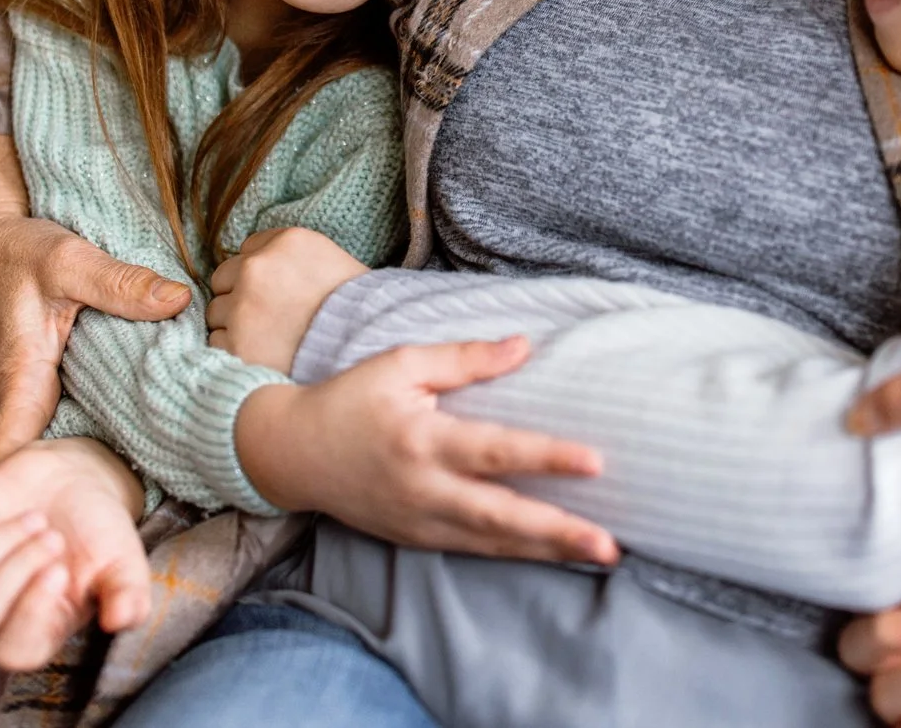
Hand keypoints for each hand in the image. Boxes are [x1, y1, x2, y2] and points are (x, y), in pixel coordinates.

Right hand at [0, 134, 191, 467]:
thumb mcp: (67, 259)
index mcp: (20, 379)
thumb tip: (178, 302)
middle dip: (84, 482)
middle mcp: (25, 394)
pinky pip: (76, 407)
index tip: (78, 503)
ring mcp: (36, 388)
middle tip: (144, 496)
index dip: (30, 488)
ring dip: (99, 449)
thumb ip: (120, 283)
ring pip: (65, 434)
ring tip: (162, 464)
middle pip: (47, 459)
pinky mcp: (50, 374)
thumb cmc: (15, 250)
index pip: (7, 455)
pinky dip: (106, 415)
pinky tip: (149, 417)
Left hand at [0, 437, 151, 670]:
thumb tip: (121, 620)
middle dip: (21, 563)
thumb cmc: (97, 531)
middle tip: (53, 535)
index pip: (13, 653)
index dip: (29, 613)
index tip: (60, 569)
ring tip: (33, 520)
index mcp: (36, 636)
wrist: (70, 480)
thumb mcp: (124, 562)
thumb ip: (128, 595)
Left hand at [206, 227, 368, 373]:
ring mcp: (243, 307)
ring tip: (268, 338)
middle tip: (269, 317)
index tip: (276, 291)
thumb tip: (256, 266)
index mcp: (287, 242)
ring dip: (235, 324)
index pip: (248, 250)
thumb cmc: (358, 311)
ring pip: (217, 312)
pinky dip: (236, 351)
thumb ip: (289, 257)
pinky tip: (263, 355)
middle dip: (240, 296)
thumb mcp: (331, 262)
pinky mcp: (236, 344)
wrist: (370, 351)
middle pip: (224, 278)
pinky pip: (218, 343)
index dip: (261, 273)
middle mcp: (258, 268)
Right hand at [234, 336, 620, 564]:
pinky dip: (517, 554)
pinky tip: (554, 553)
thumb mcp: (402, 363)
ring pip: (493, 543)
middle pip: (500, 515)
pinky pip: (475, 550)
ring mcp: (419, 521)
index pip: (495, 451)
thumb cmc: (350, 399)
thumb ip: (465, 359)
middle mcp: (423, 489)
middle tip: (609, 544)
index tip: (595, 462)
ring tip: (599, 553)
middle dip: (558, 531)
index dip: (546, 457)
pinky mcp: (416, 539)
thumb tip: (524, 346)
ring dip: (548, 550)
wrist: (291, 453)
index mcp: (422, 439)